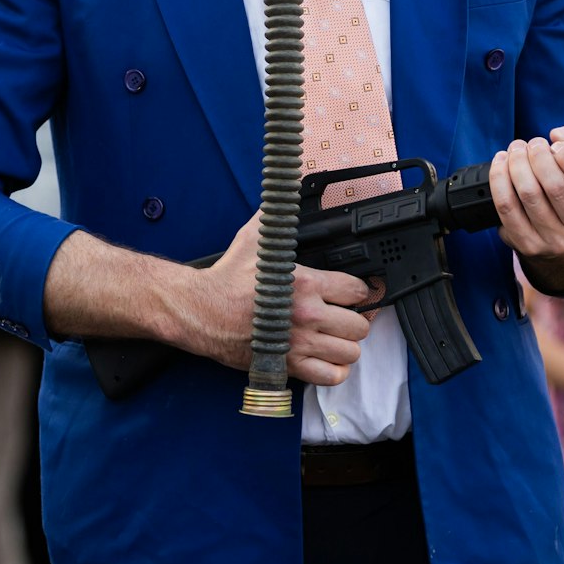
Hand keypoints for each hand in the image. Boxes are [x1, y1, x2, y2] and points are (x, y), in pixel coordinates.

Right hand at [172, 211, 377, 386]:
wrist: (202, 311)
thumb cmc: (228, 277)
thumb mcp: (254, 238)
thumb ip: (277, 215)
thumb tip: (287, 185)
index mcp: (306, 283)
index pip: (357, 290)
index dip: (361, 290)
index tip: (356, 291)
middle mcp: (308, 315)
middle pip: (360, 325)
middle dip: (356, 319)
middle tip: (346, 315)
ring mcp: (300, 344)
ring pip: (350, 353)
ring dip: (347, 346)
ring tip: (337, 337)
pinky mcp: (288, 365)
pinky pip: (330, 377)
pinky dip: (333, 371)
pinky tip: (326, 359)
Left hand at [488, 118, 563, 268]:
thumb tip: (560, 134)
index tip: (557, 146)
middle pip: (555, 187)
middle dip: (538, 156)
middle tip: (533, 144)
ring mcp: (556, 244)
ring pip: (529, 194)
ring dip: (517, 163)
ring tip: (517, 150)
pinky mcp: (528, 246)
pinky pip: (507, 208)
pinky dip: (500, 180)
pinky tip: (501, 164)